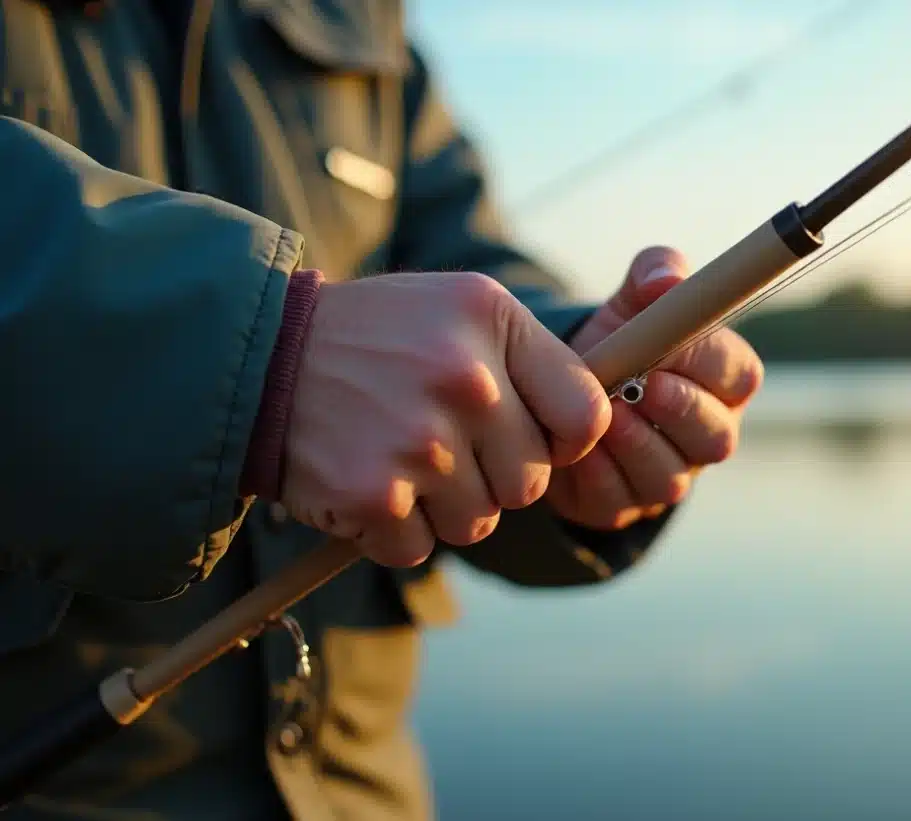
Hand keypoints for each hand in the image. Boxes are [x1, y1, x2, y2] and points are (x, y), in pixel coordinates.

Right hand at [281, 271, 609, 567]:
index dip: (567, 440)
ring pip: (478, 522)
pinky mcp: (372, 497)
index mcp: (492, 324)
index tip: (535, 435)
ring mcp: (419, 443)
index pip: (586, 418)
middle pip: (531, 482)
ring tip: (401, 456)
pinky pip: (419, 548)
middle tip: (444, 441)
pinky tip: (368, 481)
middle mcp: (464, 381)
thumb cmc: (378, 336)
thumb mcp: (463, 307)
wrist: (260, 358)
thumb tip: (596, 429)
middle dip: (494, 474)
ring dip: (444, 505)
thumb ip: (535, 358)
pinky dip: (394, 531)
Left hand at [544, 247, 763, 529]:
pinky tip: (575, 447)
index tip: (670, 347)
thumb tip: (664, 281)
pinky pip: (617, 499)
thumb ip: (654, 273)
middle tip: (641, 387)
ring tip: (604, 416)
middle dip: (680, 412)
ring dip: (635, 445)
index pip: (739, 376)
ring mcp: (668, 476)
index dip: (708, 363)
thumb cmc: (618, 341)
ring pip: (669, 476)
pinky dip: (595, 473)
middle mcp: (705, 435)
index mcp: (721, 383)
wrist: (559, 391)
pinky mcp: (623, 505)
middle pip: (716, 437)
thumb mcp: (634, 300)